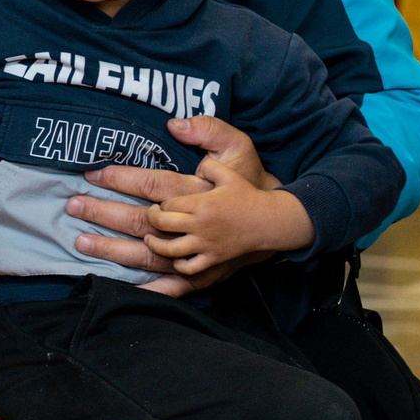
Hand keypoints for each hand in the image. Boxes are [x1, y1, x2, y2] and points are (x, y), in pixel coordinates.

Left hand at [65, 117, 278, 293]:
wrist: (277, 223)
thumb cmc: (251, 184)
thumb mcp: (238, 148)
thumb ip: (209, 132)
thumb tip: (175, 123)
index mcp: (199, 195)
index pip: (152, 186)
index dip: (120, 180)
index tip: (92, 175)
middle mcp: (196, 226)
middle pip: (140, 221)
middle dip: (102, 213)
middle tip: (71, 207)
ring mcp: (199, 252)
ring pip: (149, 254)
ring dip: (113, 249)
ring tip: (81, 242)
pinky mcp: (204, 271)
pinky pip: (171, 282)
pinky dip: (147, 286)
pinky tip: (119, 287)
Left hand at [144, 159, 312, 276]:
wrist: (269, 221)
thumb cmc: (247, 195)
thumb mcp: (229, 171)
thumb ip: (208, 163)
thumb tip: (188, 151)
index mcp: (202, 202)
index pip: (167, 204)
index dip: (159, 203)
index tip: (158, 202)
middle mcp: (201, 224)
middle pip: (161, 224)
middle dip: (151, 219)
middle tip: (151, 216)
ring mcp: (206, 244)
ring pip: (169, 249)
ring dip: (155, 244)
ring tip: (150, 238)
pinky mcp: (213, 259)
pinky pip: (188, 268)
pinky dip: (177, 265)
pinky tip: (173, 258)